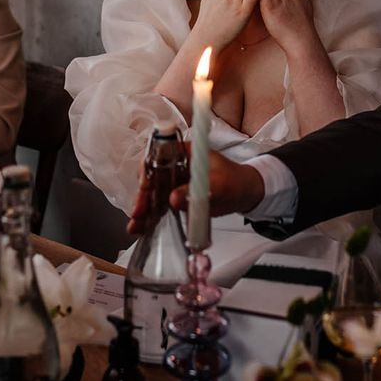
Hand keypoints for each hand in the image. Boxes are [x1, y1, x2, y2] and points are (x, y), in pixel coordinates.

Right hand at [127, 148, 264, 234]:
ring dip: (143, 209)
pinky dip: (151, 216)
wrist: (245, 193)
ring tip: (135, 227)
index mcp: (184, 152)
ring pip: (152, 192)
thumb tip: (173, 199)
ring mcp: (174, 180)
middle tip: (138, 214)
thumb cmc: (236, 181)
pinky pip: (160, 205)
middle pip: (151, 176)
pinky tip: (142, 229)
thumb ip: (198, 192)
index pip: (158, 155)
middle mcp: (175, 164)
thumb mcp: (220, 185)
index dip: (148, 170)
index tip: (145, 188)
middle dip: (143, 195)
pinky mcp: (176, 196)